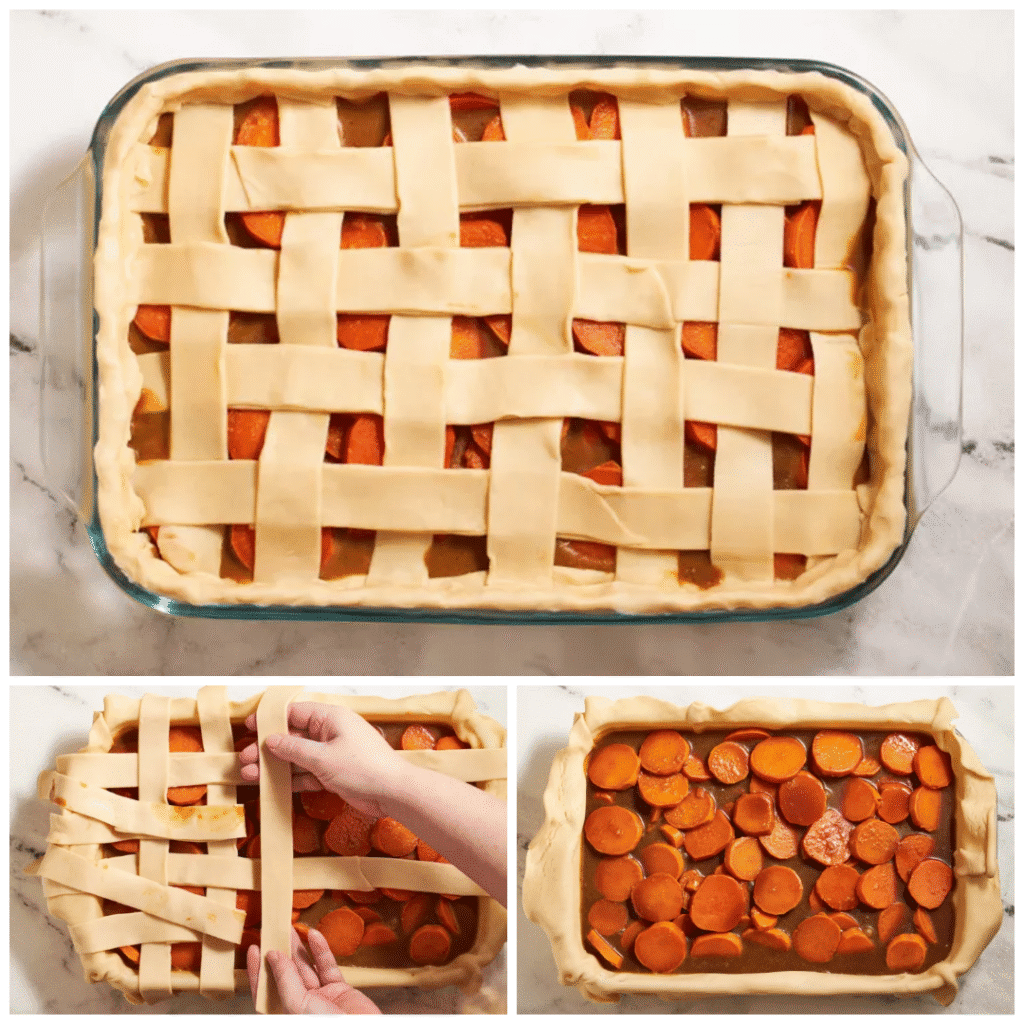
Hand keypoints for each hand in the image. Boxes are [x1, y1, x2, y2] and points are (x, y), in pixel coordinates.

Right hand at [238, 702, 405, 817]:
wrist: (392, 793)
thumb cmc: (365, 768)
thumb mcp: (323, 758)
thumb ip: (294, 749)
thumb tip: (271, 740)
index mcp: (331, 718)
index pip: (294, 712)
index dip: (270, 719)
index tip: (250, 726)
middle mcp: (330, 732)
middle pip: (292, 736)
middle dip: (267, 749)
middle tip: (244, 760)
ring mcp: (332, 753)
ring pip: (296, 757)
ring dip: (275, 766)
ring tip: (250, 775)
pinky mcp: (333, 772)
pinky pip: (306, 773)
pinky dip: (290, 779)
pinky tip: (271, 786)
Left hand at [246, 927, 380, 1014]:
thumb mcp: (299, 1005)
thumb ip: (286, 980)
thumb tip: (273, 957)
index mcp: (286, 1014)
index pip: (265, 992)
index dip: (258, 971)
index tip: (254, 949)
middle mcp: (301, 1006)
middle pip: (286, 975)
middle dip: (280, 953)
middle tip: (275, 932)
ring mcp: (321, 997)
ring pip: (306, 968)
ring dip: (299, 948)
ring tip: (292, 929)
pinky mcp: (339, 989)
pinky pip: (328, 966)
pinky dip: (322, 951)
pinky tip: (315, 936)